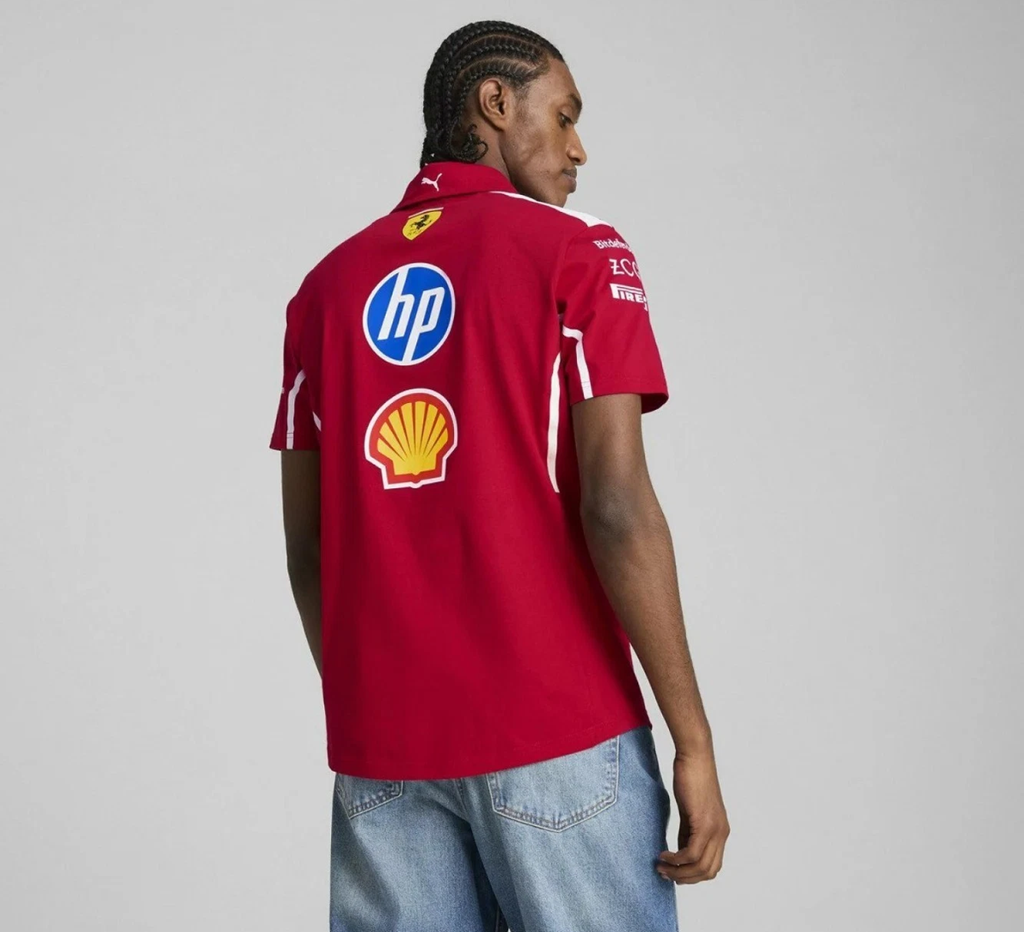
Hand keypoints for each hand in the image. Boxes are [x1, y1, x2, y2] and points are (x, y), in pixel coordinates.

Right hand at [656, 745, 729, 883]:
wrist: (694, 757)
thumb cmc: (690, 779)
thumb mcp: (689, 812)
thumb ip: (687, 833)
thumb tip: (680, 853)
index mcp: (720, 831)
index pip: (712, 867)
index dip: (693, 876)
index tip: (673, 872)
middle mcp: (722, 833)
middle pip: (708, 872)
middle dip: (685, 878)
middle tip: (664, 873)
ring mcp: (715, 829)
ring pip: (700, 866)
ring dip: (678, 871)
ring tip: (661, 866)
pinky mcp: (704, 823)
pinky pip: (692, 853)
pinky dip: (676, 859)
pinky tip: (664, 854)